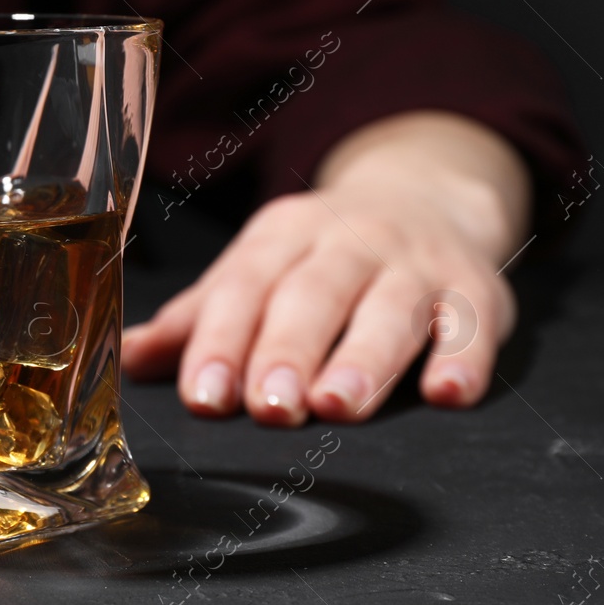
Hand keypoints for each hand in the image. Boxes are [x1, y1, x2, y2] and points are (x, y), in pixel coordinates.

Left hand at [121, 111, 530, 425]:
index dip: (221, 341)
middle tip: (267, 408)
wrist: (424, 196)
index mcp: (281, 235)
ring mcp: (416, 264)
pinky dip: (464, 358)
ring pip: (390, 310)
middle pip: (314, 295)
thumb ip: (198, 319)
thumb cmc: (321, 256)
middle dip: (287, 351)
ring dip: (364, 359)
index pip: (245, 287)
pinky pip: (473, 325)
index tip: (204, 395)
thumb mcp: (257, 270)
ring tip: (336, 405)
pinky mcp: (477, 291)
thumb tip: (126, 359)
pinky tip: (446, 393)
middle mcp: (349, 241)